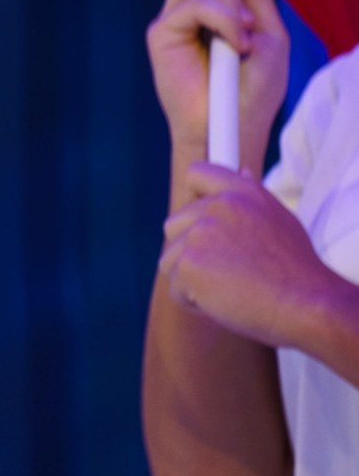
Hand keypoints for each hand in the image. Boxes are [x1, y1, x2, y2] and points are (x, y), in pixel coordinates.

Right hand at [146, 0, 288, 173]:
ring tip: (242, 30)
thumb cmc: (255, 91)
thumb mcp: (269, 33)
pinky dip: (221, 20)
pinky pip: (191, 6)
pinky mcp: (162, 36)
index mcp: (218, 6)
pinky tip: (233, 44)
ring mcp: (175, 21)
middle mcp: (192, 8)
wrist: (237, 127)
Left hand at [160, 161, 343, 354]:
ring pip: (169, 260)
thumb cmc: (296, 269)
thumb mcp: (279, 218)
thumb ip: (251, 195)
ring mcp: (200, 234)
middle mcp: (218, 206)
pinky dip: (193, 302)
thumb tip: (241, 172)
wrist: (307, 303)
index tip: (205, 225)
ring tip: (229, 288)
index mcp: (241, 192)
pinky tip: (224, 302)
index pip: (197, 174)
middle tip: (226, 271)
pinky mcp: (189, 265)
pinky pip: (174, 288)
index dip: (193, 200)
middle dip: (190, 251)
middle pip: (173, 225)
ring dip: (191, 280)